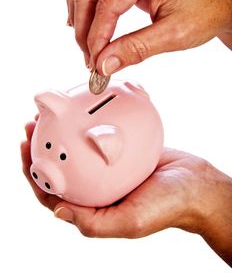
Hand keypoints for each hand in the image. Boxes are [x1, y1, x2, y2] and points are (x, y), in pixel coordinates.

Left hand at [21, 120, 231, 265]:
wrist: (195, 186)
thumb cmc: (166, 207)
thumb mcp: (130, 222)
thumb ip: (94, 222)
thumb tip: (58, 210)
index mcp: (93, 206)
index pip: (53, 192)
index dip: (33, 171)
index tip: (25, 146)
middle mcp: (97, 187)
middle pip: (61, 166)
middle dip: (42, 146)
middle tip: (32, 123)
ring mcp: (109, 168)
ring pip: (78, 149)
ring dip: (62, 131)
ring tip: (53, 112)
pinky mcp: (122, 152)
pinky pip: (100, 137)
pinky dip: (89, 124)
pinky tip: (84, 110)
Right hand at [67, 0, 231, 73]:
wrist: (224, 0)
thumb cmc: (207, 9)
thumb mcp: (173, 34)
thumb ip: (135, 49)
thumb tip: (104, 64)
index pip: (107, 4)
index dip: (97, 38)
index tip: (95, 63)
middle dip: (84, 29)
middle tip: (90, 59)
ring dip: (80, 17)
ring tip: (87, 46)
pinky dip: (86, 5)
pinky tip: (86, 24)